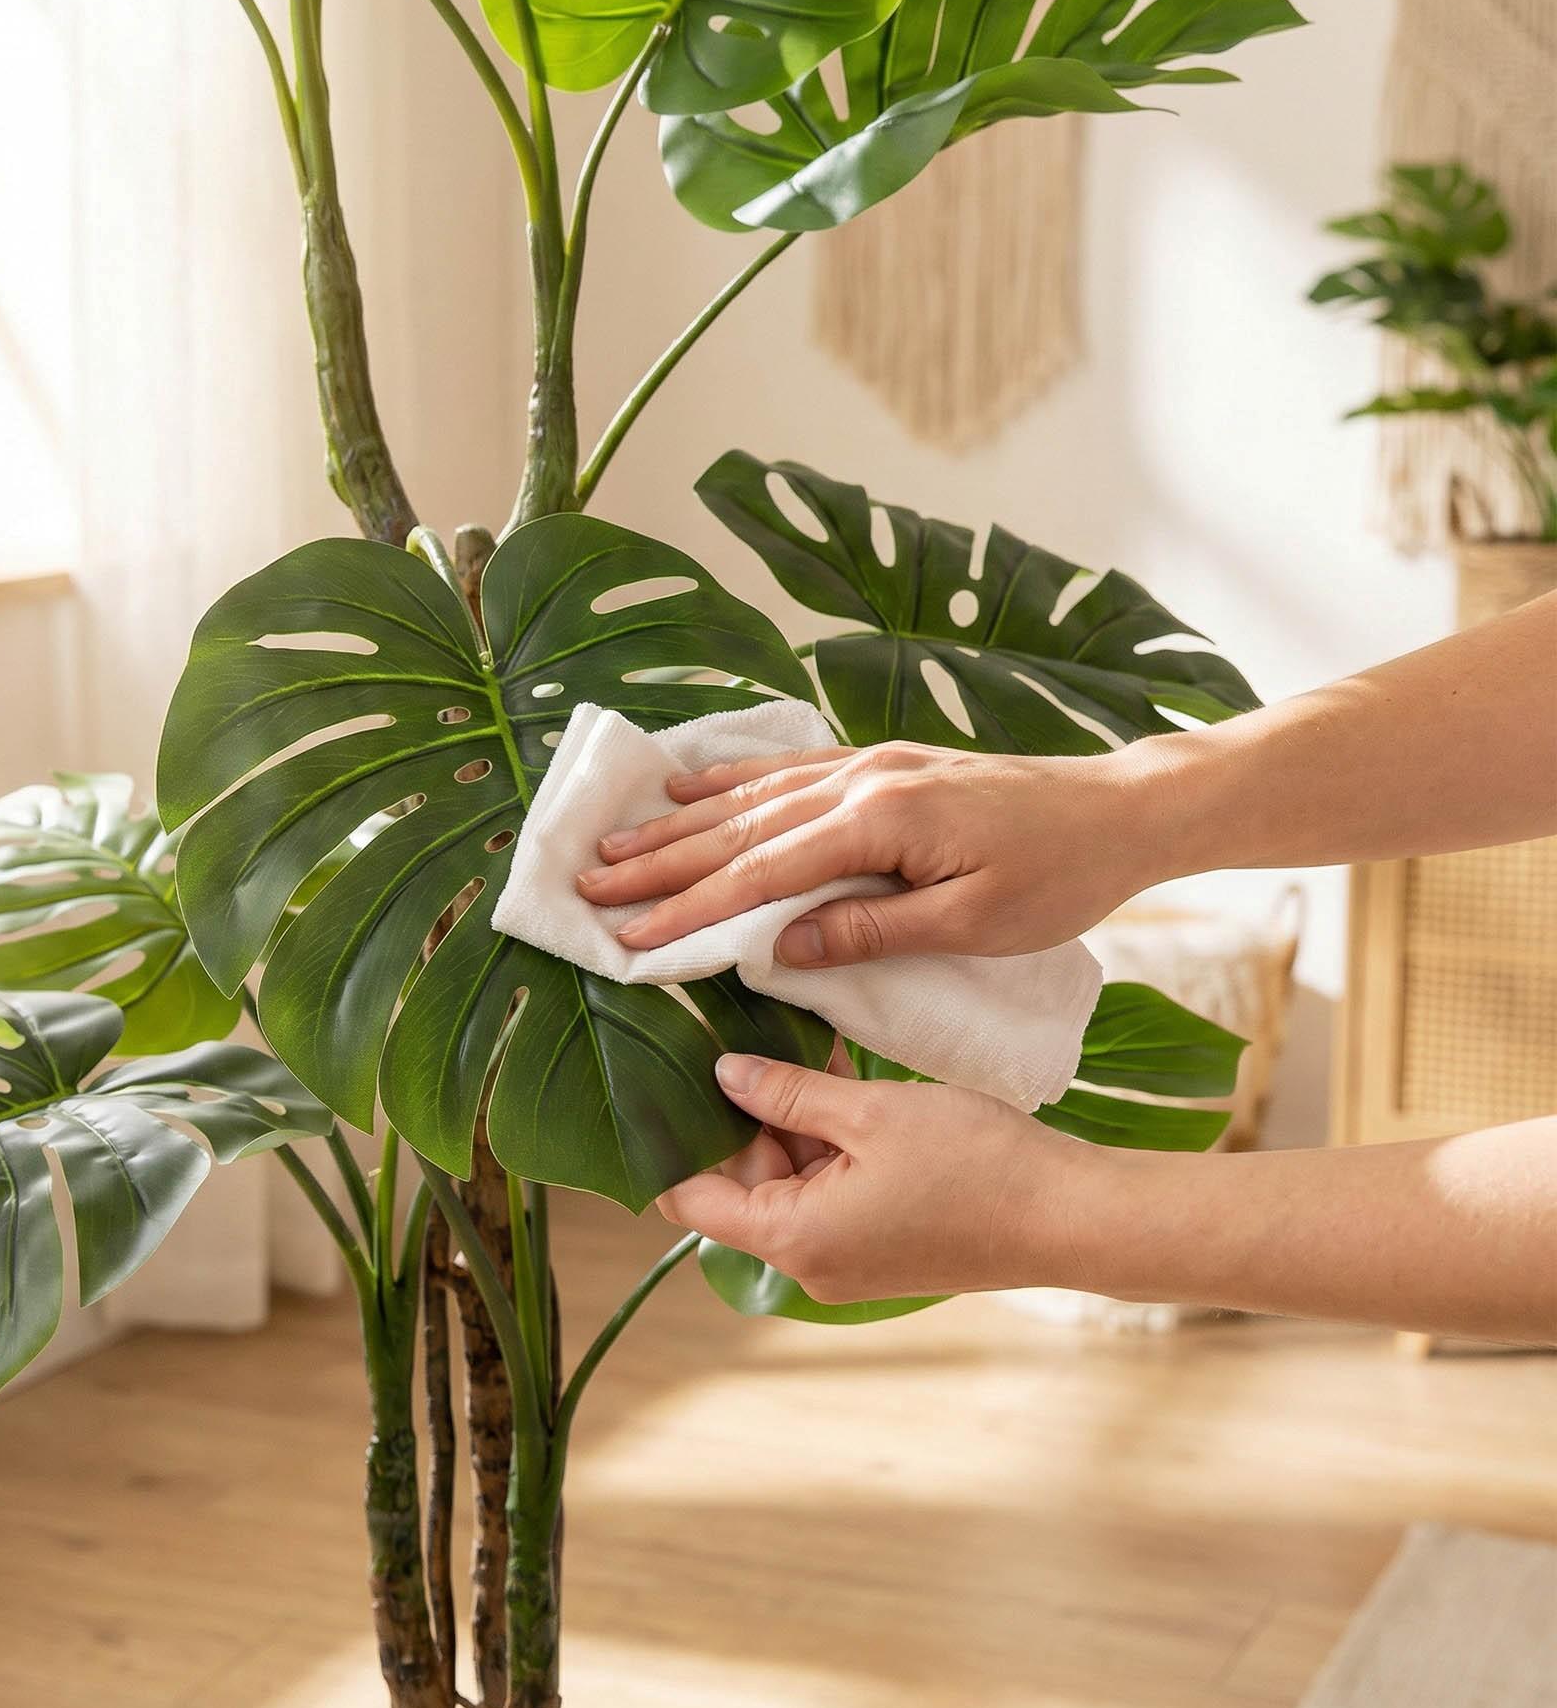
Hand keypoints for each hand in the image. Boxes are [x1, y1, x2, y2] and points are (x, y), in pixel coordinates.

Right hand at [576, 740, 1168, 963]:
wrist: (1119, 808)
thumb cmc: (1058, 876)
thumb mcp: (973, 922)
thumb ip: (873, 929)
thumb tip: (780, 947)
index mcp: (880, 822)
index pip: (761, 876)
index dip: (688, 910)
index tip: (628, 939)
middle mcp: (861, 780)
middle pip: (738, 829)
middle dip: (658, 861)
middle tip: (587, 885)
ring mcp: (869, 763)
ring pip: (751, 795)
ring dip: (678, 822)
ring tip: (615, 842)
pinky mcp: (882, 761)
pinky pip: (785, 769)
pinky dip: (729, 780)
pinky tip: (690, 787)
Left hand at [656, 1053, 1079, 1303]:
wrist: (1071, 1217)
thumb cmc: (976, 1166)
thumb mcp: (870, 1113)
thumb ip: (787, 1093)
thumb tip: (722, 1074)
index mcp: (792, 1238)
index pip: (688, 1197)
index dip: (668, 1139)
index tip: (659, 1080)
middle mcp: (808, 1260)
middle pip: (739, 1182)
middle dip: (739, 1114)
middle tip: (735, 1036)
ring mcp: (846, 1256)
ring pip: (788, 1178)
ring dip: (789, 1119)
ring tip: (791, 1046)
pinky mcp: (880, 1243)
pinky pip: (830, 1187)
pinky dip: (828, 1139)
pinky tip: (835, 1079)